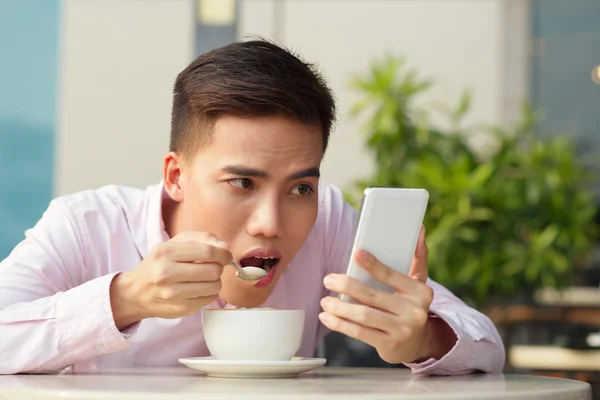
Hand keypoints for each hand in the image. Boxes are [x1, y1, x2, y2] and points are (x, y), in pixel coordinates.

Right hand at [111, 231, 231, 328]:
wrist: (135, 292)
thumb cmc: (159, 264)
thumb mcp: (174, 243)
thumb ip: (201, 239)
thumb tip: (225, 247)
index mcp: (166, 252)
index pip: (207, 251)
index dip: (223, 254)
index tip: (226, 256)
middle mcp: (166, 273)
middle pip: (213, 270)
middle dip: (219, 267)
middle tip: (213, 267)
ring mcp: (173, 294)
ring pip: (214, 286)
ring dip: (215, 281)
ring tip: (205, 278)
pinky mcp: (180, 309)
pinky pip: (209, 299)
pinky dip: (210, 293)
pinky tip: (199, 289)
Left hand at [319, 226, 444, 363]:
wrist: (418, 343)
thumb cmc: (411, 306)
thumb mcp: (418, 283)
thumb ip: (418, 257)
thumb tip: (419, 229)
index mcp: (420, 292)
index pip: (392, 275)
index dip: (374, 264)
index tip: (356, 253)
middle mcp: (414, 311)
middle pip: (374, 296)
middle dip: (347, 286)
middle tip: (328, 279)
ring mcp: (402, 330)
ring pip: (365, 316)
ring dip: (340, 308)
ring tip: (325, 300)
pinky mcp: (389, 345)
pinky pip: (360, 333)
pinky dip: (340, 325)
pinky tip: (326, 317)